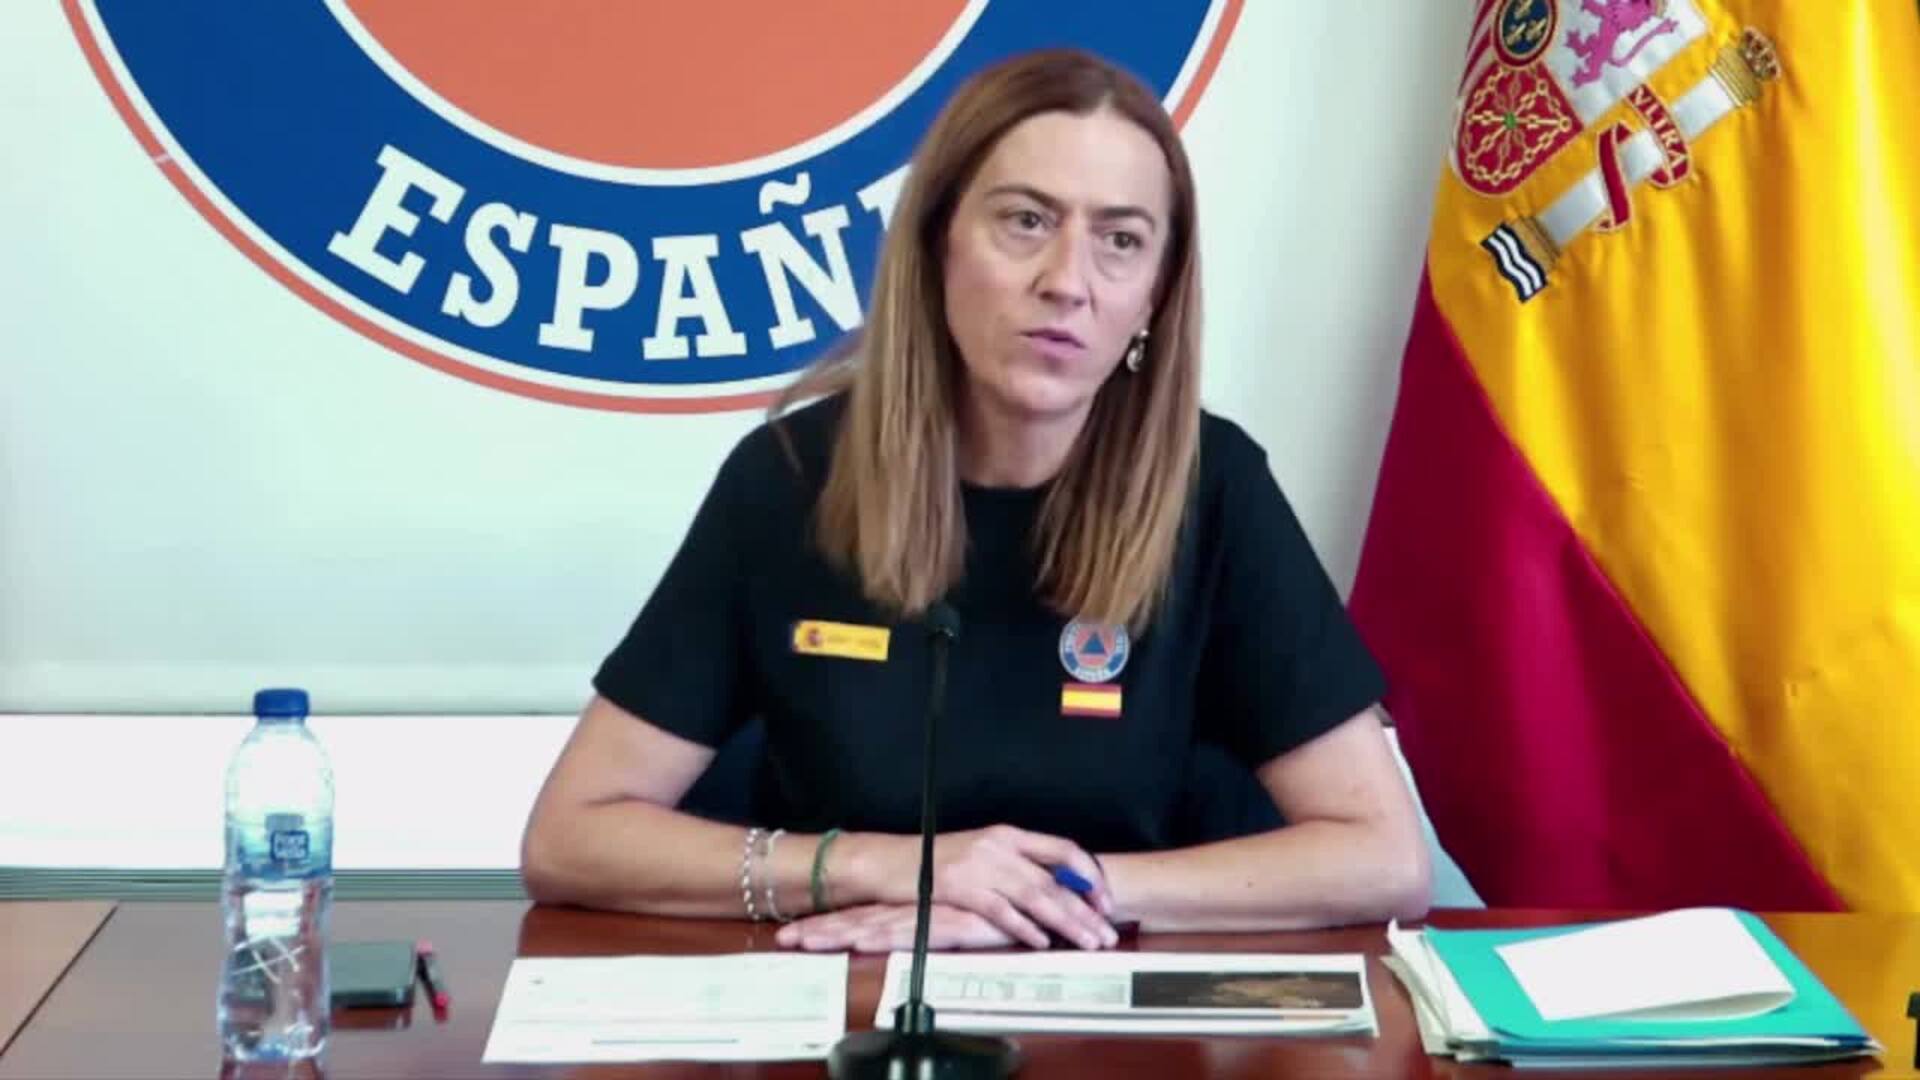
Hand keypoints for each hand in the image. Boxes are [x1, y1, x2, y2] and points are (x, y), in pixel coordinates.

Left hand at [775, 902, 1016, 952]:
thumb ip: (935, 924)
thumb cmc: (998, 903)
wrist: (1035, 891)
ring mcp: (927, 914)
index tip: (795, 933)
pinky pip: (906, 932)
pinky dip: (878, 938)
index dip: (829, 924)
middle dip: (820, 931)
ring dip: (835, 934)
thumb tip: (907, 931)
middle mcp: (913, 908)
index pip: (863, 917)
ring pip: (872, 925)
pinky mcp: (946, 924)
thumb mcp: (959, 917)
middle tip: (784, 940)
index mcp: (912, 906)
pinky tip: (856, 942)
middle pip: (858, 920)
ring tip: (800, 941)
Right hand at [838, 825, 1116, 949]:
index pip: (1062, 850)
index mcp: (1009, 834)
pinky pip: (1001, 911)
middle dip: (1085, 908)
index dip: (1089, 875)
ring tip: (1087, 941)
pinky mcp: (961, 888)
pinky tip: (1042, 941)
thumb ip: (1016, 865)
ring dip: (1065, 922)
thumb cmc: (937, 861)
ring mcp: (980, 867)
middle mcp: (999, 846)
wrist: (890, 861)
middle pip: (1054, 880)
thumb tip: (1056, 889)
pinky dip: (1024, 928)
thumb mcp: (982, 852)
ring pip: (1035, 896)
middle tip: (1106, 932)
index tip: (1106, 900)